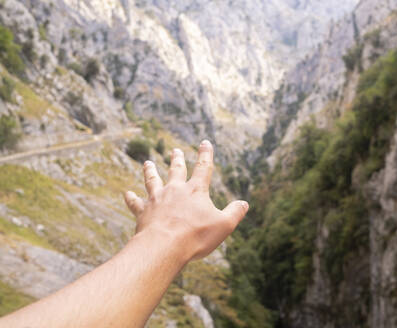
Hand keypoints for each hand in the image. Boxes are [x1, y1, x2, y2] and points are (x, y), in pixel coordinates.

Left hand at [124, 140, 247, 261]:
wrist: (163, 246)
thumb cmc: (195, 236)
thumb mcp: (224, 225)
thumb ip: (235, 213)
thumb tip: (244, 203)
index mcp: (195, 191)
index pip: (203, 168)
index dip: (206, 154)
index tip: (205, 142)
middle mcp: (175, 190)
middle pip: (176, 170)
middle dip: (177, 159)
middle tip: (175, 151)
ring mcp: (157, 199)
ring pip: (152, 180)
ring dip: (150, 171)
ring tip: (147, 163)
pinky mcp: (143, 212)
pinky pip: (135, 203)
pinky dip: (131, 198)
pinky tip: (126, 194)